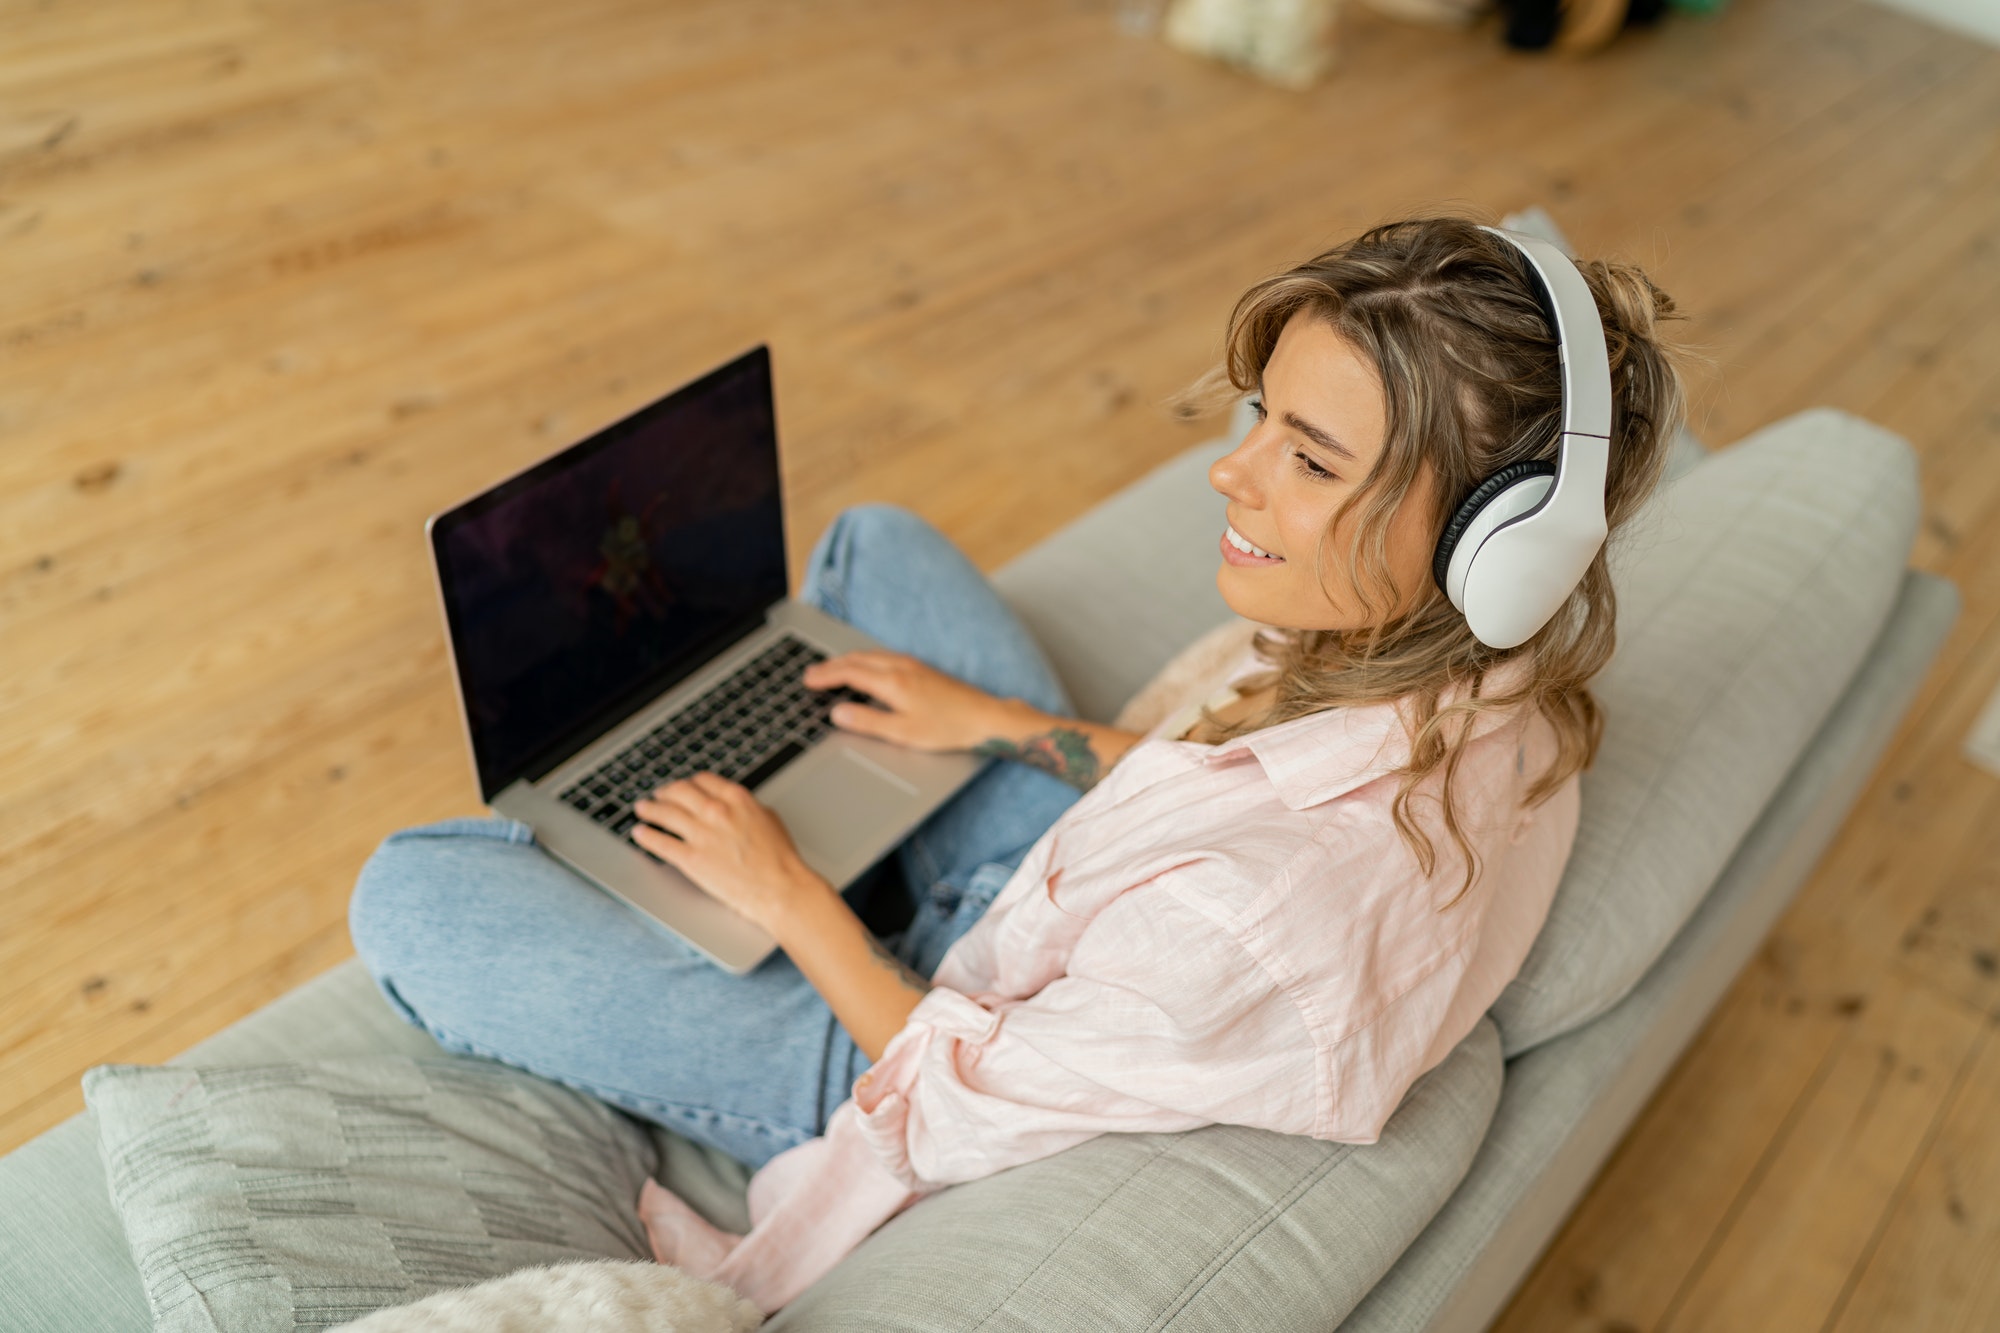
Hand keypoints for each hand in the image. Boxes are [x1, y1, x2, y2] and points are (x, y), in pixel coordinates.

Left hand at [632, 773, 830, 936]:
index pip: (702, 781)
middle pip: (679, 792)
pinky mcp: (690, 858)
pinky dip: (646, 836)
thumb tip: (735, 807)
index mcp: (736, 799)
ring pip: (664, 813)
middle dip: (665, 792)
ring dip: (649, 809)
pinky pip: (660, 842)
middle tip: (658, 795)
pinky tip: (640, 833)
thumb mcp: (769, 819)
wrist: (780, 887)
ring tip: (642, 809)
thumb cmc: (780, 859)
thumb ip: (746, 808)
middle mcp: (715, 811)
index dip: (689, 783)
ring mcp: (701, 834)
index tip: (684, 787)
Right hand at [802, 651, 1040, 751]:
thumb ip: (867, 722)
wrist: (984, 717)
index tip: (807, 679)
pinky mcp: (921, 668)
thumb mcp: (903, 733)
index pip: (849, 673)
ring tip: (831, 669)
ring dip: (847, 660)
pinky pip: (883, 656)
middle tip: (811, 673)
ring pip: (870, 655)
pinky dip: (864, 660)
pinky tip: (865, 668)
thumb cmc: (947, 728)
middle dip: (831, 665)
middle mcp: (900, 667)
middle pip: (857, 659)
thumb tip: (838, 714)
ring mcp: (912, 664)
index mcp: (892, 682)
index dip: (825, 675)